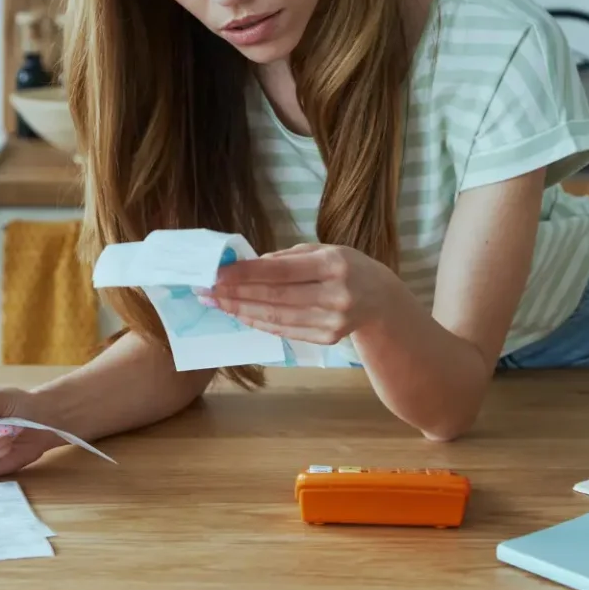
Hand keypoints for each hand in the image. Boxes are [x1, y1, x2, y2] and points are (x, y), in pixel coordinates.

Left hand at [200, 243, 405, 346]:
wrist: (381, 300)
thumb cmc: (347, 267)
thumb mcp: (324, 250)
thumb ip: (286, 258)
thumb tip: (246, 265)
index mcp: (334, 264)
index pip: (281, 271)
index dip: (246, 274)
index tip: (217, 273)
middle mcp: (335, 294)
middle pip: (275, 297)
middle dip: (236, 293)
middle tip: (207, 289)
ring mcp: (332, 321)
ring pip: (277, 317)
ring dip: (241, 310)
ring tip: (216, 303)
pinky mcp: (327, 338)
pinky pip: (285, 330)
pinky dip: (259, 322)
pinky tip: (240, 314)